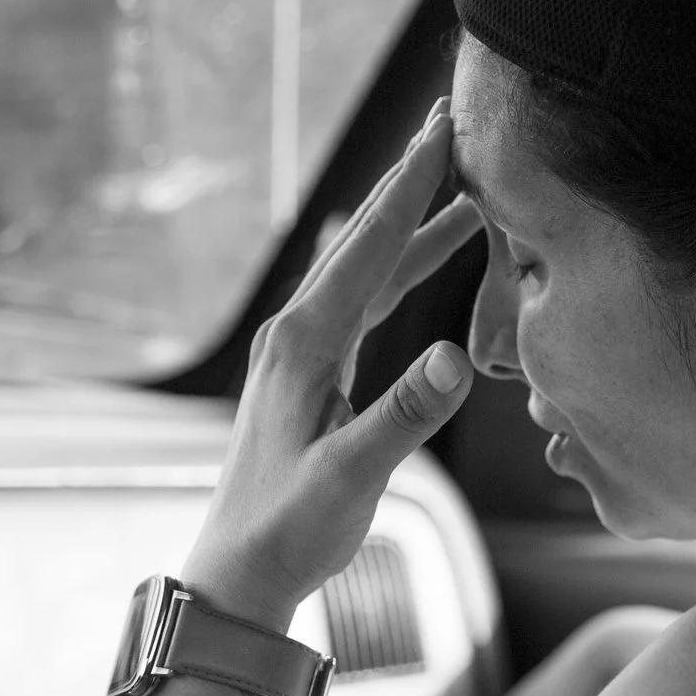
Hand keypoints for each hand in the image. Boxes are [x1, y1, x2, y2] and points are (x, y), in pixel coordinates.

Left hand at [182, 100, 485, 629]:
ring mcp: (300, 354)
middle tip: (449, 121)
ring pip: (364, 269)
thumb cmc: (289, 530)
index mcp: (306, 343)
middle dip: (409, 181)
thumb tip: (456, 357)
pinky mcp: (308, 377)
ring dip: (408, 224)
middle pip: (363, 240)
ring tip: (456, 184)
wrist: (240, 574)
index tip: (446, 126)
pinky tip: (419, 261)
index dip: (412, 184)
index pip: (370, 246)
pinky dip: (397, 271)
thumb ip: (404, 416)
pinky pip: (361, 303)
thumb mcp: (352, 476)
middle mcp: (297, 335)